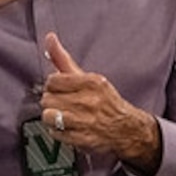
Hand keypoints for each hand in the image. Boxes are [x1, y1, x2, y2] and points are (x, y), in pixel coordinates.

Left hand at [40, 32, 161, 173]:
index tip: (62, 90)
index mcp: (92, 82)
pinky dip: (59, 131)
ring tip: (64, 117)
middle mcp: (90, 101)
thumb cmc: (105, 101)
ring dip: (53, 118)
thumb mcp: (88, 77)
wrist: (127, 128)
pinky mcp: (84, 138)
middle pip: (48, 99)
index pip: (52, 81)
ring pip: (49, 116)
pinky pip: (55, 133)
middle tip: (65, 104)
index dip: (54, 87)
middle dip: (53, 102)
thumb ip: (64, 59)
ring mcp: (87, 121)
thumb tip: (49, 38)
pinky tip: (69, 128)